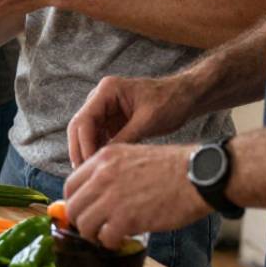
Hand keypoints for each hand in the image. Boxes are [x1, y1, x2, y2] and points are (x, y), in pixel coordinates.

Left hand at [64, 143, 210, 249]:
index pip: (71, 184)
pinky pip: (104, 237)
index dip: (74, 202)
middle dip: (81, 222)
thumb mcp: (133, 156)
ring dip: (93, 235)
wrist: (200, 175)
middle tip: (94, 228)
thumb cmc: (174, 169)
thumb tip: (96, 193)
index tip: (83, 211)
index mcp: (104, 158)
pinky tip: (121, 239)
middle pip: (73, 207)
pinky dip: (110, 243)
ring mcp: (113, 197)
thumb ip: (111, 171)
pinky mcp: (126, 218)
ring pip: (84, 224)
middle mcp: (103, 175)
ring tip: (108, 236)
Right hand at [67, 75, 197, 165]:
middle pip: (79, 127)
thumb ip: (125, 138)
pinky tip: (102, 168)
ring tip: (93, 176)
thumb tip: (105, 161)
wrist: (186, 97)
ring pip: (86, 135)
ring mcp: (104, 109)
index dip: (83, 145)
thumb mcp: (148, 121)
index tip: (89, 167)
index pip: (84, 120)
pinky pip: (98, 138)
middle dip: (80, 151)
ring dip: (88, 152)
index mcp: (107, 90)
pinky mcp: (111, 120)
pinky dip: (98, 152)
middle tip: (85, 175)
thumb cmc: (171, 102)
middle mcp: (100, 98)